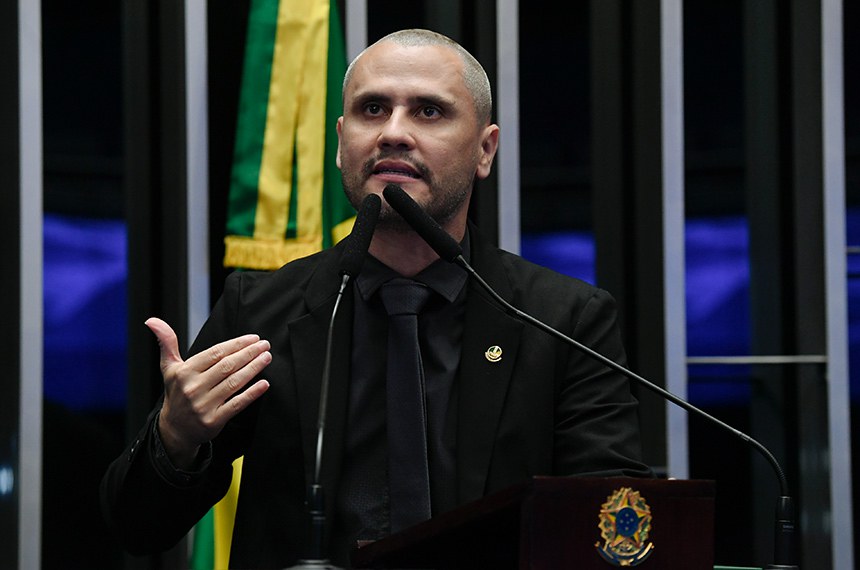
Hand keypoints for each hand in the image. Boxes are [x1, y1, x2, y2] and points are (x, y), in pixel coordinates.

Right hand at [146, 317, 271, 468]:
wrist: (175, 429)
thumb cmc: (177, 393)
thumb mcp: (169, 368)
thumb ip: (167, 343)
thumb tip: (152, 320)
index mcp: (184, 372)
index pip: (215, 353)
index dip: (236, 344)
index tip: (253, 338)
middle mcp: (193, 388)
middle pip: (227, 366)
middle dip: (249, 353)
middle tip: (265, 345)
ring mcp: (204, 405)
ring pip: (234, 382)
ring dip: (254, 368)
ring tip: (267, 358)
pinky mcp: (214, 420)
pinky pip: (237, 404)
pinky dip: (252, 393)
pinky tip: (264, 383)